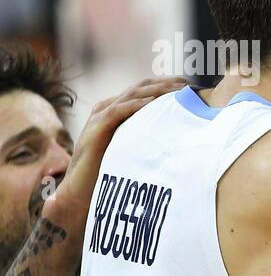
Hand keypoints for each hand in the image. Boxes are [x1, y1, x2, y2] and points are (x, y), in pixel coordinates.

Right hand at [52, 78, 185, 221]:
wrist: (78, 192)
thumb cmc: (107, 174)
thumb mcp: (132, 151)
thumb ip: (146, 140)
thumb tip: (177, 141)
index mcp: (115, 113)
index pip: (141, 91)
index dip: (163, 85)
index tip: (187, 86)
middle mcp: (106, 110)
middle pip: (138, 88)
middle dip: (164, 83)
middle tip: (187, 84)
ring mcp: (99, 118)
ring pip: (130, 95)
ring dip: (155, 90)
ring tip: (176, 89)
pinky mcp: (95, 130)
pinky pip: (116, 111)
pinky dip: (134, 105)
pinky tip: (152, 103)